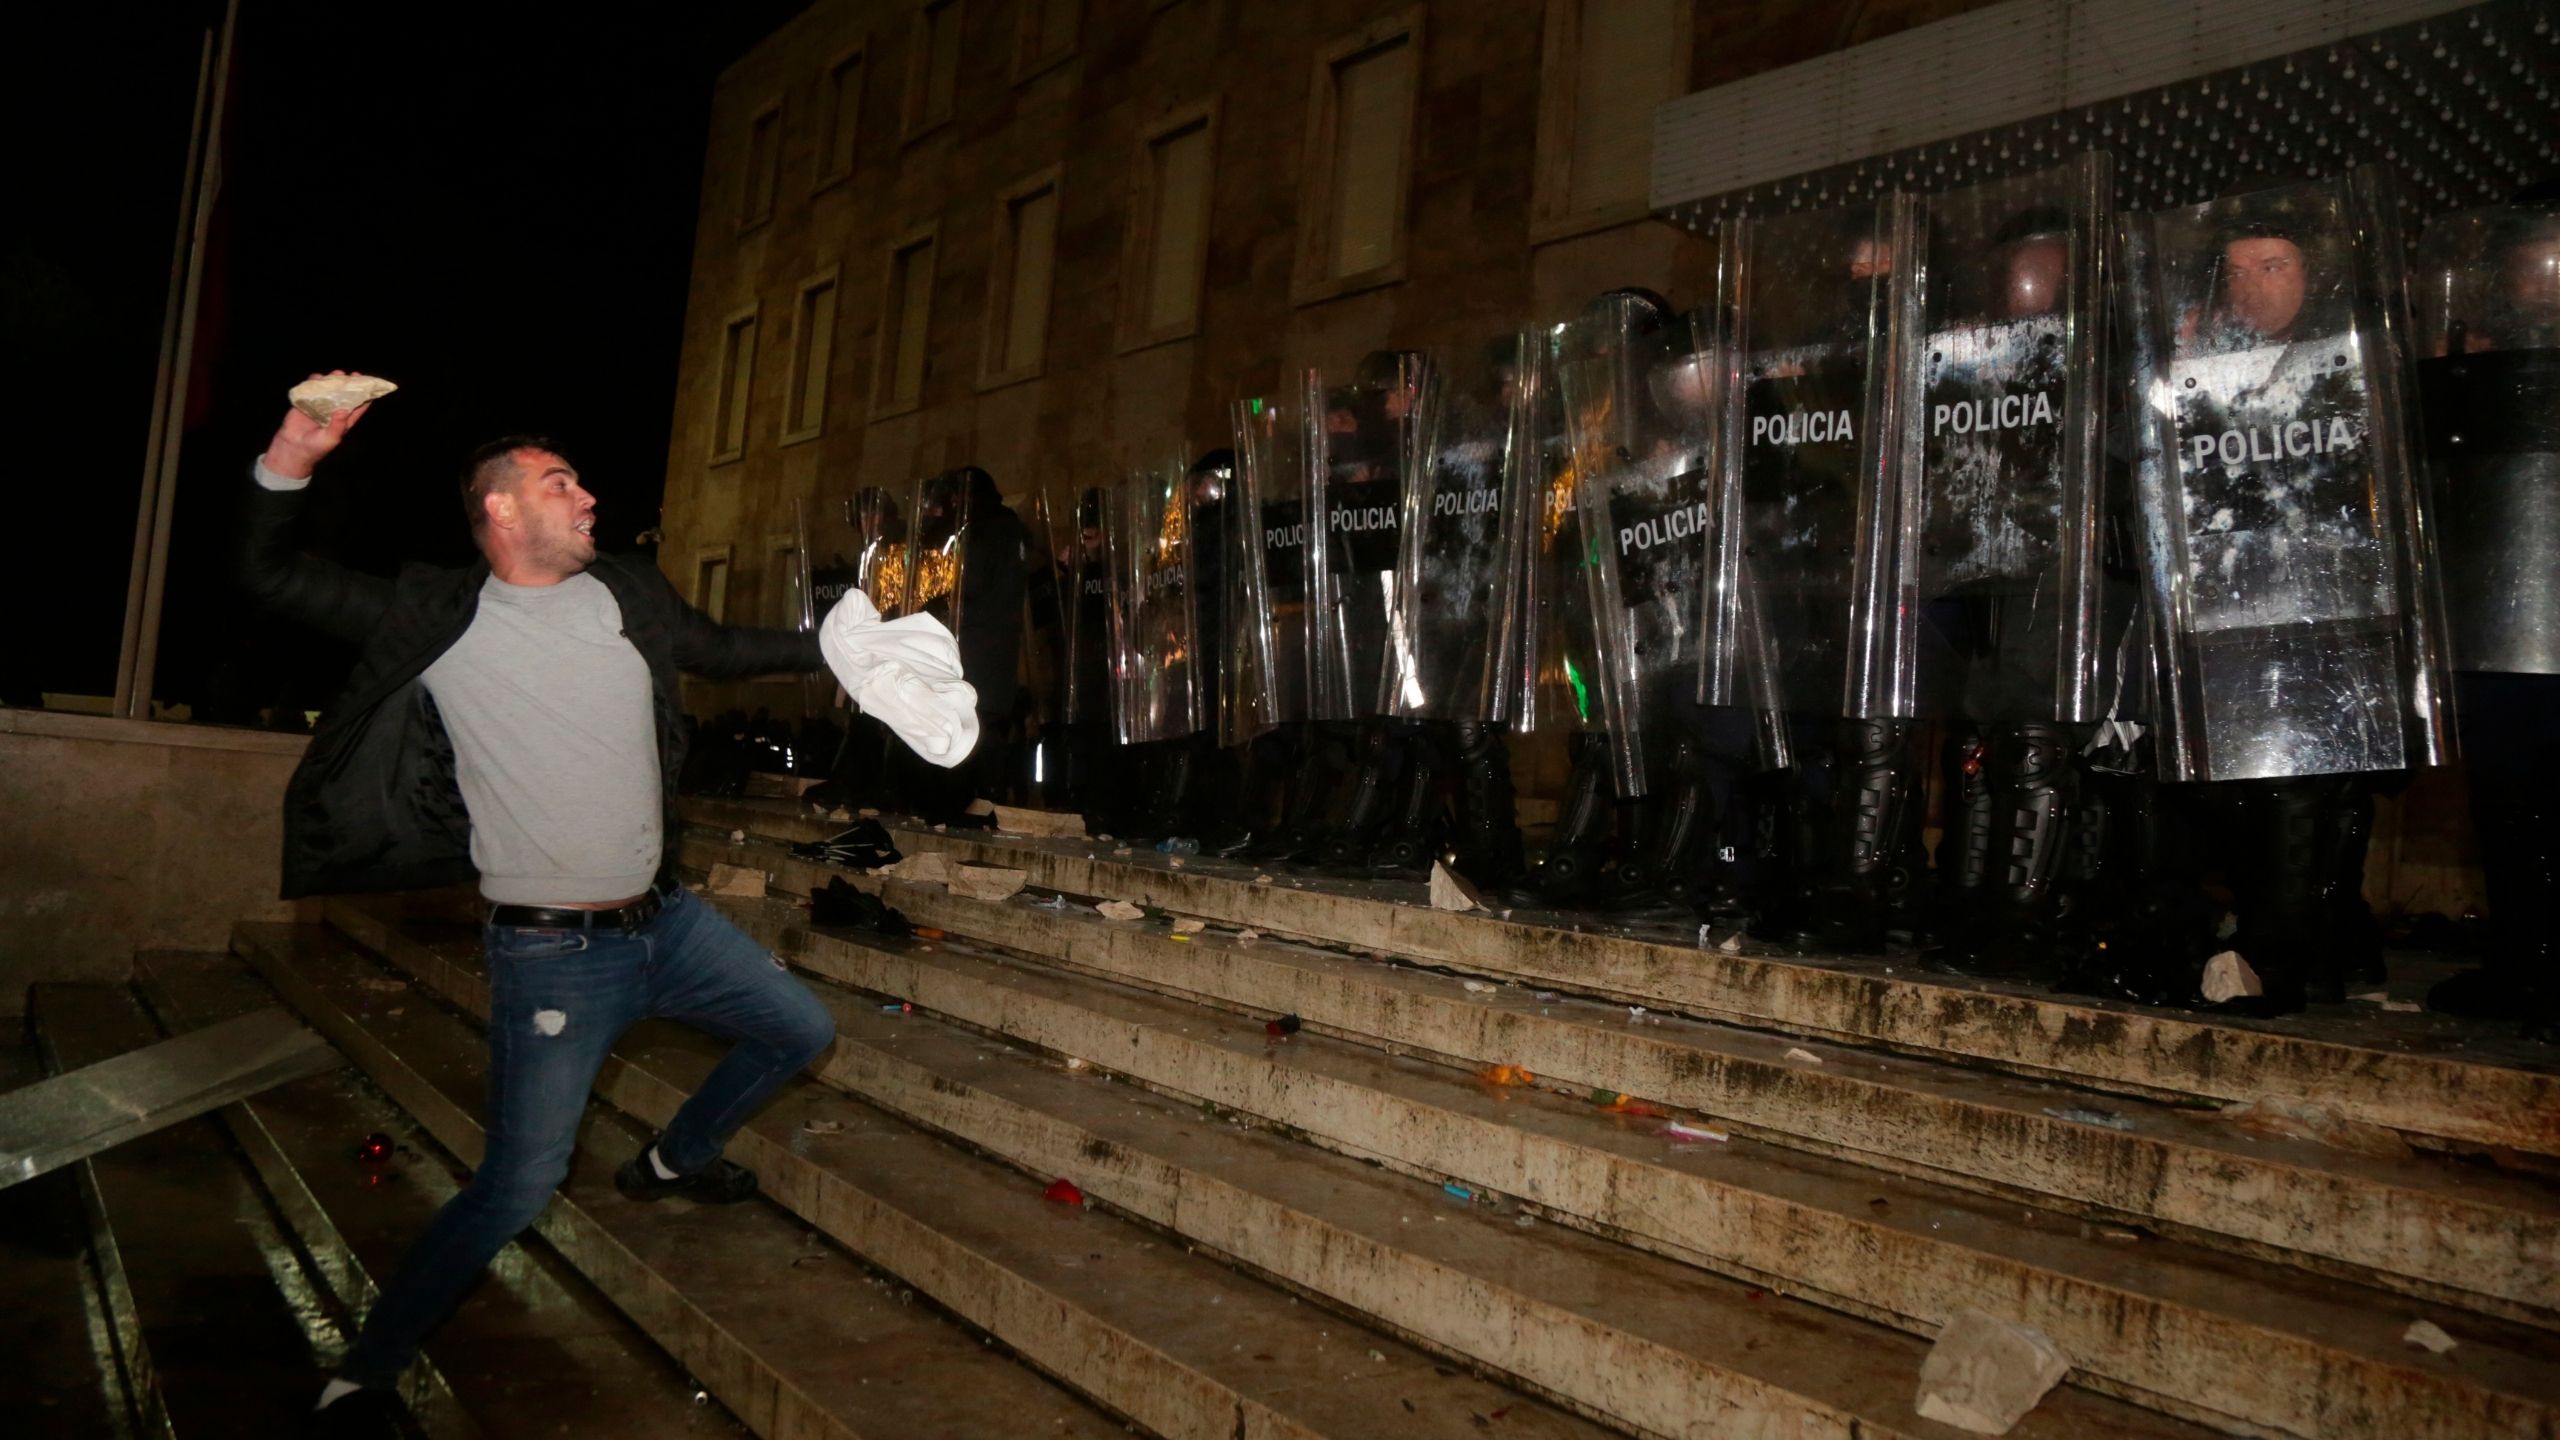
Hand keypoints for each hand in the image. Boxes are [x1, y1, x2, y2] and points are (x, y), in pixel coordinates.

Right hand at [260, 370, 375, 479]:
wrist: (293, 448)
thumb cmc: (316, 447)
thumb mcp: (330, 438)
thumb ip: (338, 425)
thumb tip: (344, 410)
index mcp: (343, 420)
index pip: (357, 407)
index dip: (364, 395)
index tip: (368, 384)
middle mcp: (333, 411)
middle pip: (343, 394)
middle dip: (347, 384)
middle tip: (351, 374)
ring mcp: (319, 406)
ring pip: (328, 390)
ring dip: (332, 381)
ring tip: (336, 373)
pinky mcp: (305, 403)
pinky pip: (310, 390)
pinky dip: (313, 383)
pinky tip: (316, 377)